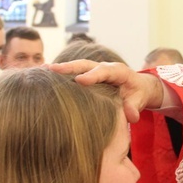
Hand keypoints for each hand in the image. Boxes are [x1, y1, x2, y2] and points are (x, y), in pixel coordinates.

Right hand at [49, 60, 164, 122]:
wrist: (138, 86)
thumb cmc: (138, 93)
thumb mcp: (139, 100)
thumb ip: (134, 107)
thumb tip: (131, 117)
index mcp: (118, 71)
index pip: (104, 71)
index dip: (92, 76)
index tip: (79, 81)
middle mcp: (104, 67)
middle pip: (85, 64)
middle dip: (69, 67)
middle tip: (51, 69)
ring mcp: (94, 70)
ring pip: (76, 67)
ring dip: (61, 68)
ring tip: (42, 69)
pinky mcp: (88, 75)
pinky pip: (74, 72)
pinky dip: (61, 73)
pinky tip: (44, 75)